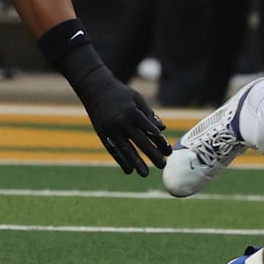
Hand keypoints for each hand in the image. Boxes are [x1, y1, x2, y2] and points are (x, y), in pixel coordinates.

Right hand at [66, 59, 169, 175]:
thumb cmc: (120, 93)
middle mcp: (122, 122)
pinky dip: (121, 161)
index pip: (150, 130)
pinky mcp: (103, 134)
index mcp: (133, 112)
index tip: (168, 151)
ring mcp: (111, 130)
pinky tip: (129, 170)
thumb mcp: (137, 99)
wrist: (95, 89)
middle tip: (162, 165)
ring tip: (145, 174)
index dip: (160, 142)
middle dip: (152, 155)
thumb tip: (162, 129)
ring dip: (136, 163)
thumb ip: (149, 114)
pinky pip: (113, 150)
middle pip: (140, 142)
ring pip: (126, 149)